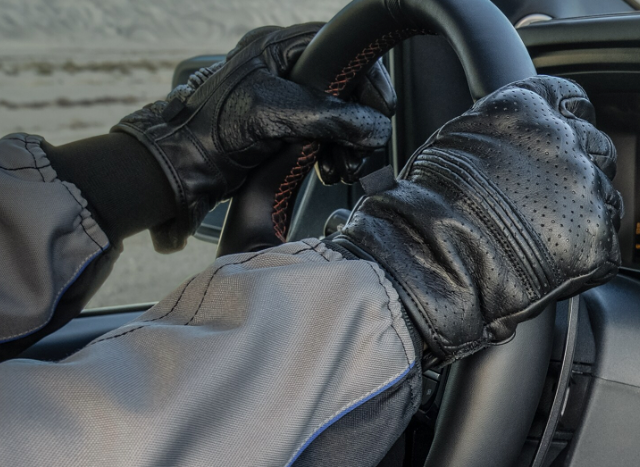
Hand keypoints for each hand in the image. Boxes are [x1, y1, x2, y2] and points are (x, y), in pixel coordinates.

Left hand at [114, 23, 393, 250]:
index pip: (339, 48)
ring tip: (343, 166)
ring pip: (339, 114)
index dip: (367, 75)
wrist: (180, 167)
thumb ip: (330, 116)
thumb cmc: (210, 130)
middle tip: (363, 144)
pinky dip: (334, 154)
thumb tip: (374, 127)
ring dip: (349, 143)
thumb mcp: (275, 114)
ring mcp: (285, 100)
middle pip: (345, 85)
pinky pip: (325, 135)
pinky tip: (330, 169)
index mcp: (276, 48)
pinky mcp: (285, 128)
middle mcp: (283, 69)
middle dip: (359, 118)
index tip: (382, 105)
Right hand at [328, 75, 621, 363]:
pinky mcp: (598, 239)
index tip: (564, 139)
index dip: (569, 122)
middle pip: (597, 148)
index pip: (573, 100)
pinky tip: (554, 263)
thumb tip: (512, 140)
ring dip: (583, 213)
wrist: (435, 255)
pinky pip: (606, 245)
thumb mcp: (458, 137)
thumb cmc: (431, 201)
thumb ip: (501, 130)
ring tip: (545, 237)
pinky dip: (587, 255)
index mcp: (530, 108)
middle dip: (579, 172)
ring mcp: (587, 189)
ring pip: (605, 197)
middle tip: (549, 200)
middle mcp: (566, 140)